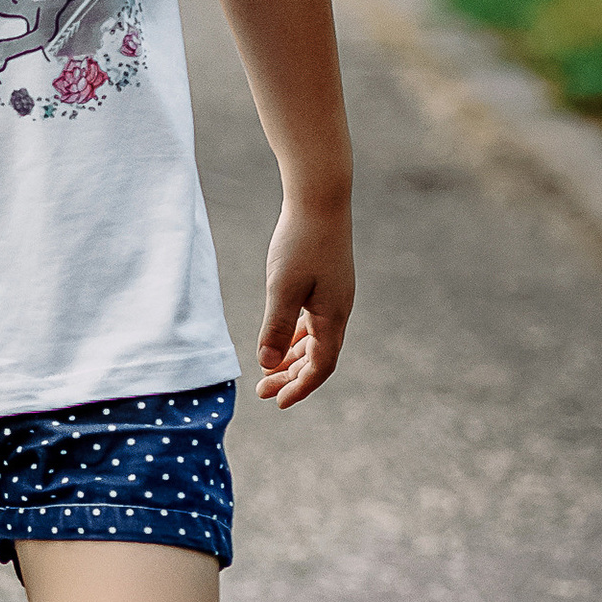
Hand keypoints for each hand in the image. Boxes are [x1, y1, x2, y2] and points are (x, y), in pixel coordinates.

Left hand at [255, 193, 353, 408]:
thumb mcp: (282, 287)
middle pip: (317, 357)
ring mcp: (334, 296)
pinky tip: (280, 341)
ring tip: (268, 371)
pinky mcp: (326, 283)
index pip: (321, 366)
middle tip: (262, 392)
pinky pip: (312, 322)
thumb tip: (267, 363)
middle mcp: (339, 310)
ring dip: (292, 357)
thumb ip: (275, 326)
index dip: (300, 387)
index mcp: (333, 316)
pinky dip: (296, 336)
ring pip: (314, 340)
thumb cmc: (300, 241)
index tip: (277, 403)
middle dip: (291, 377)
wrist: (320, 198)